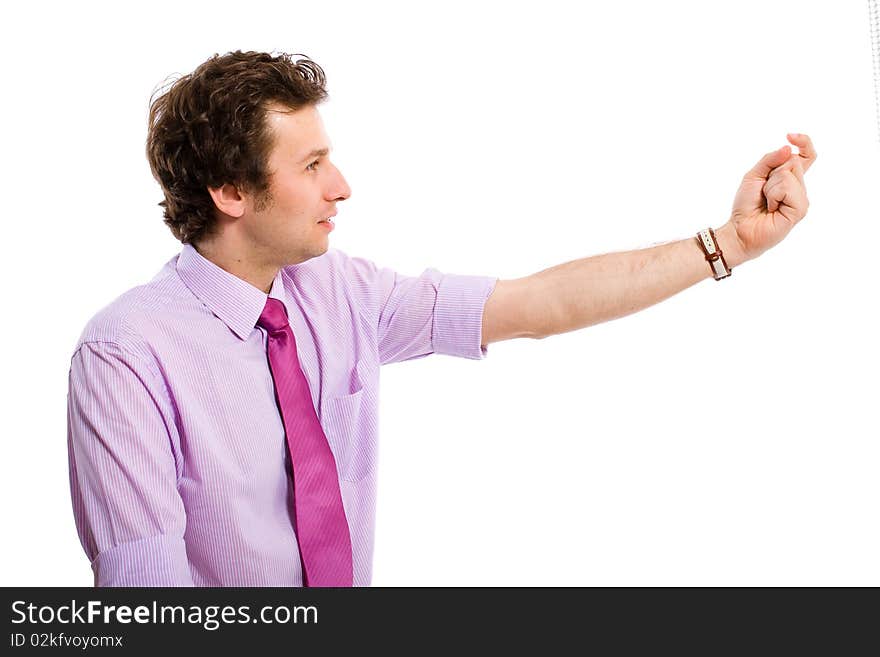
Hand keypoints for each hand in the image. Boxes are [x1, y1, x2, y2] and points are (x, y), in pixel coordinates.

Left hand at [725, 133, 816, 262]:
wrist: (740, 228)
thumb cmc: (746, 205)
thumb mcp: (754, 176)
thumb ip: (769, 160)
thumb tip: (789, 148)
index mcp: (790, 178)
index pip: (807, 156)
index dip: (804, 143)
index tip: (790, 136)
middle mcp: (799, 187)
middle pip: (793, 162)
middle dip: (772, 173)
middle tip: (764, 192)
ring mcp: (802, 199)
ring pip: (790, 174)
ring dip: (771, 186)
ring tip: (768, 202)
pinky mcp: (800, 209)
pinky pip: (788, 188)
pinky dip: (774, 195)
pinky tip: (772, 208)